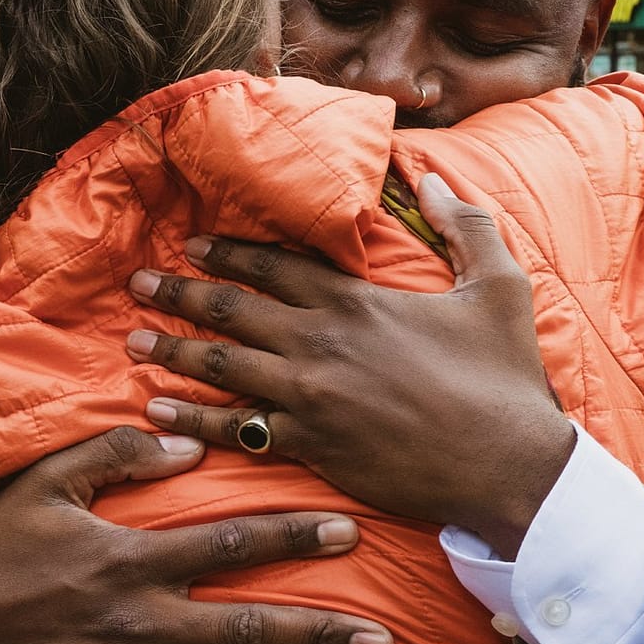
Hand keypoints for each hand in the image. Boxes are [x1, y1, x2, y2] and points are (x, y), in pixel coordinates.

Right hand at [0, 426, 394, 643]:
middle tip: (384, 641)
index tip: (350, 534)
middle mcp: (138, 619)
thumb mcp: (49, 481)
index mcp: (129, 557)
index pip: (228, 544)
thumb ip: (118, 456)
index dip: (292, 538)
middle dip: (321, 634)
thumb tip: (189, 445)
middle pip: (247, 626)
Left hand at [129, 173, 574, 557]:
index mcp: (356, 302)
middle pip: (232, 310)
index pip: (275, 266)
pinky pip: (235, 428)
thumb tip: (435, 177)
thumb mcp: (499, 287)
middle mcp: (320, 342)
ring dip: (173, 350)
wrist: (511, 466)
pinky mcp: (309, 445)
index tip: (191, 245)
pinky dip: (192, 417)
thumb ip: (467, 225)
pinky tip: (157, 409)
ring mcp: (309, 395)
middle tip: (138, 283)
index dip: (229, 253)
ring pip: (223, 364)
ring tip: (133, 339)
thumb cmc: (505, 378)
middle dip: (180, 294)